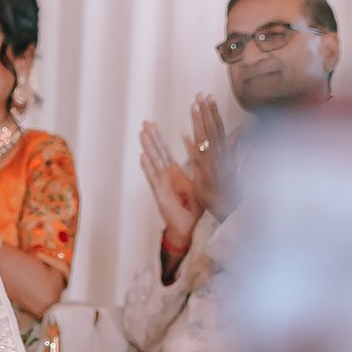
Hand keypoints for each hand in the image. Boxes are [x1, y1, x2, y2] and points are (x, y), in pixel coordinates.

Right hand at [139, 119, 203, 247]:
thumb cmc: (194, 210)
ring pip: (154, 161)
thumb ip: (202, 169)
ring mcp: (162, 184)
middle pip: (157, 153)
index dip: (159, 137)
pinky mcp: (160, 193)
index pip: (165, 151)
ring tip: (143, 133)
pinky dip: (148, 166)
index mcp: (175, 174)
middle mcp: (166, 176)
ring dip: (148, 146)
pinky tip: (142, 156)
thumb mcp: (201, 186)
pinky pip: (154, 177)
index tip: (153, 124)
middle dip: (152, 137)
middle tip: (145, 122)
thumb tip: (208, 156)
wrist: (189, 228)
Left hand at [182, 93, 237, 220]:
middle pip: (212, 130)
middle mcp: (219, 158)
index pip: (217, 129)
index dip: (211, 112)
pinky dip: (192, 147)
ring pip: (206, 140)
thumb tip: (242, 130)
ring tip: (195, 105)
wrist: (232, 215)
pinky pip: (199, 160)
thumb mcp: (233, 167)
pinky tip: (185, 135)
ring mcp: (214, 165)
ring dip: (201, 122)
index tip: (205, 97)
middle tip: (200, 95)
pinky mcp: (208, 176)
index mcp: (223, 154)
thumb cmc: (229, 192)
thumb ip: (235, 147)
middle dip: (206, 112)